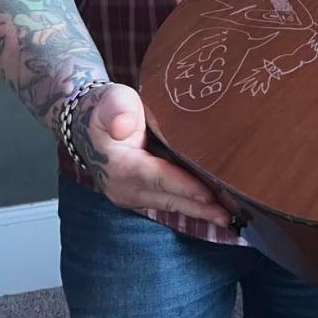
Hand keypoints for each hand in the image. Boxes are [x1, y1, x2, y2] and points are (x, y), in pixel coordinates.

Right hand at [70, 83, 231, 226]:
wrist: (90, 121)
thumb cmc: (108, 107)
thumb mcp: (113, 99)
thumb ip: (118, 109)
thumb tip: (122, 127)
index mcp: (119, 165)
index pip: (156, 177)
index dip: (182, 186)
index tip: (207, 195)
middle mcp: (123, 187)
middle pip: (167, 198)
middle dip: (198, 208)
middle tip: (228, 218)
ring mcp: (131, 194)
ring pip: (170, 203)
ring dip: (198, 211)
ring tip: (225, 219)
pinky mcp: (140, 194)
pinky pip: (167, 200)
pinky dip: (189, 205)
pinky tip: (211, 209)